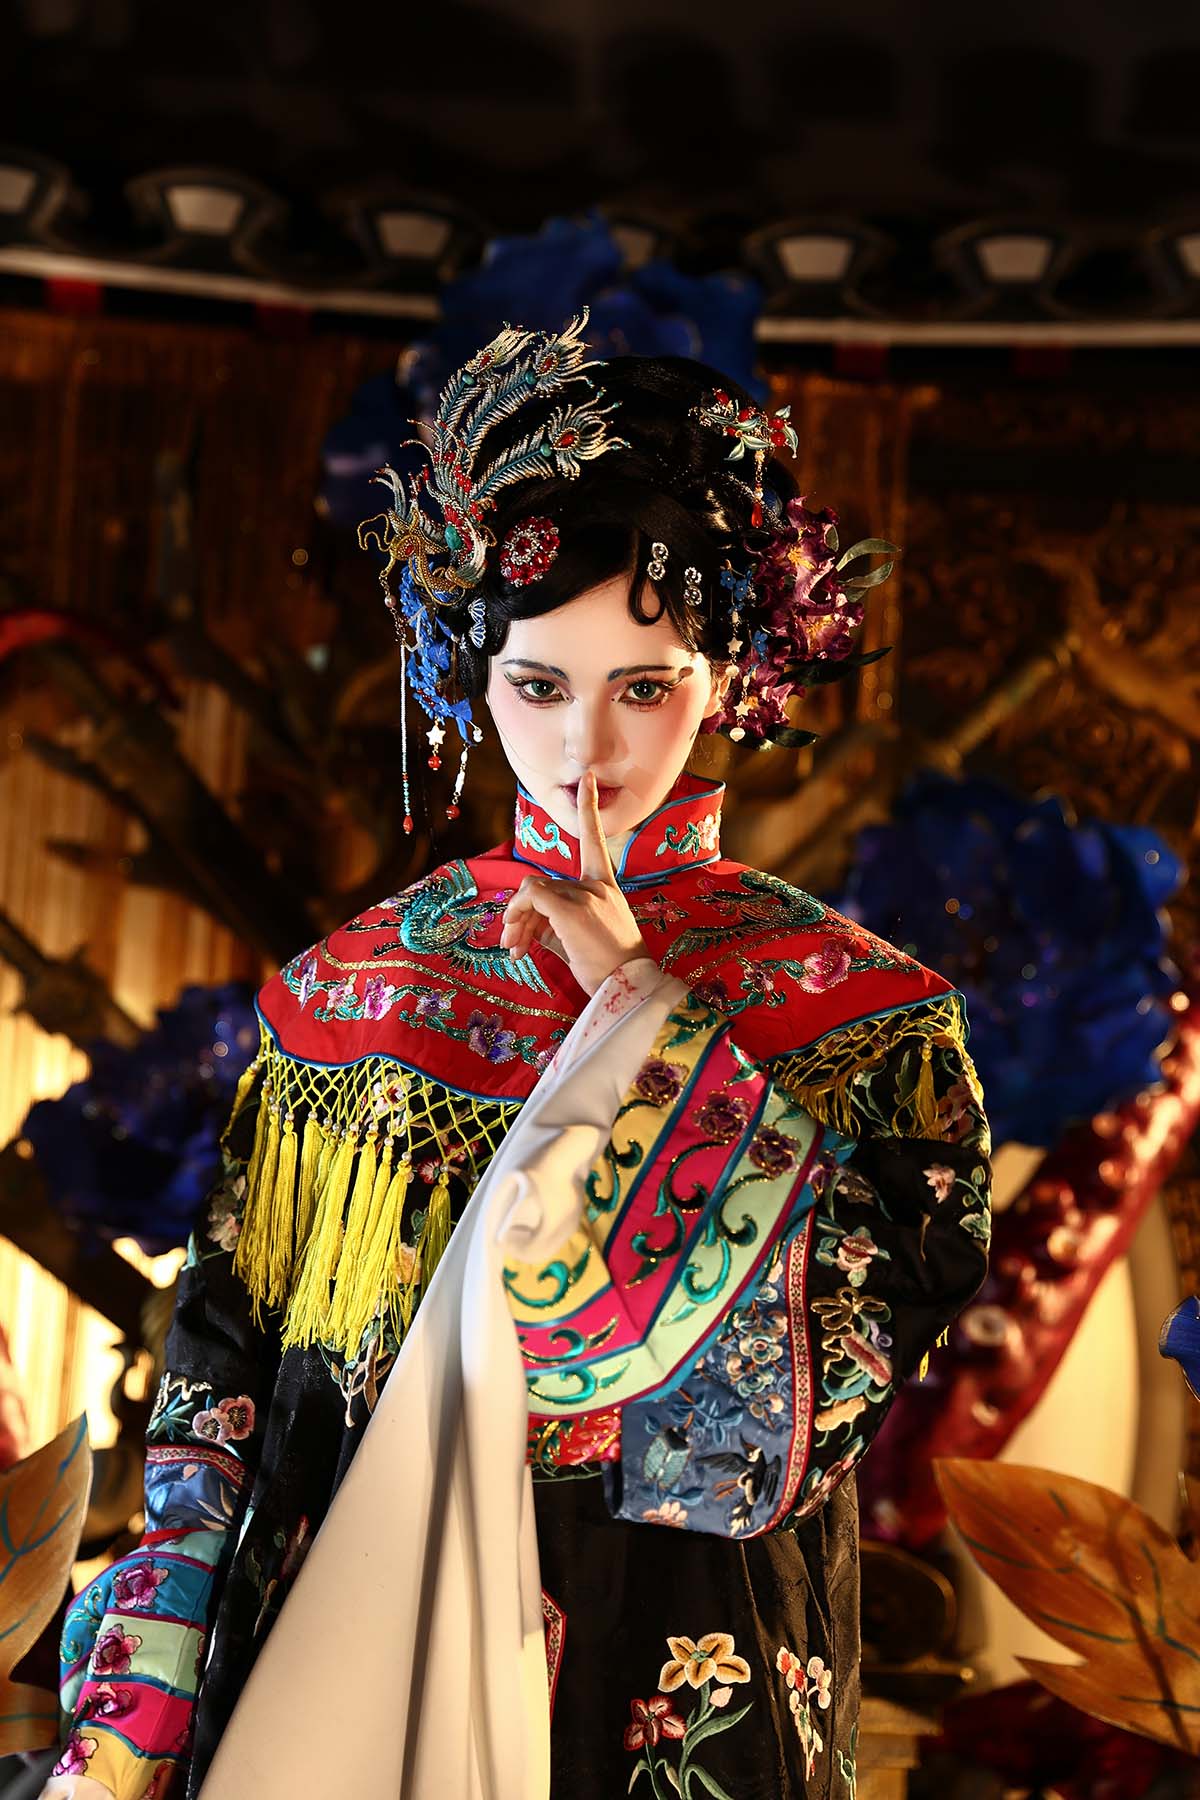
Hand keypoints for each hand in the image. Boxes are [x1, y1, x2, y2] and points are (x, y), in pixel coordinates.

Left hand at [500, 771, 650, 995]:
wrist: (628, 988)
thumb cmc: (608, 969)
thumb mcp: (579, 939)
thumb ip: (553, 924)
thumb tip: (524, 927)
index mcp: (605, 885)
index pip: (595, 839)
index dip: (589, 807)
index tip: (586, 778)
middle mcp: (597, 884)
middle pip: (542, 884)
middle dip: (521, 914)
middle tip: (513, 945)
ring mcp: (586, 894)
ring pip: (533, 892)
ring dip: (516, 921)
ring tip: (515, 950)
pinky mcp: (573, 908)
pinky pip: (533, 897)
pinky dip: (518, 916)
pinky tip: (519, 944)